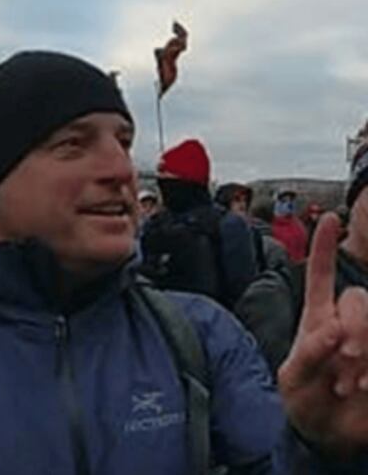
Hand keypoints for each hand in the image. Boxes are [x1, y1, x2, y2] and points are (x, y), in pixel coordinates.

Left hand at [278, 213, 367, 456]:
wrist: (328, 436)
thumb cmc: (304, 402)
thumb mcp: (293, 381)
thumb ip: (308, 354)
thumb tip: (332, 330)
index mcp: (318, 319)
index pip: (322, 277)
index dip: (325, 248)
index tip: (331, 218)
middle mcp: (348, 323)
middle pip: (360, 299)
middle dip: (355, 331)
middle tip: (343, 364)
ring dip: (366, 352)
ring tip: (351, 386)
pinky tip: (367, 388)